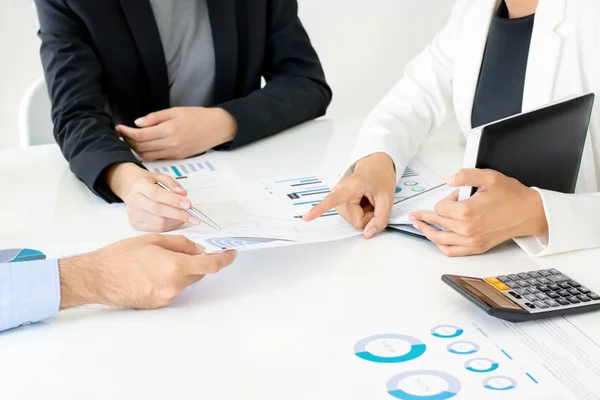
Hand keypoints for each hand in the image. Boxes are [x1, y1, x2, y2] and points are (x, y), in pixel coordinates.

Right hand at [58, 234, 236, 309]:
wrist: (96, 277)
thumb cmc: (121, 256)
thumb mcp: (153, 240)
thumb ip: (180, 244)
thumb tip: (198, 249)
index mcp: (175, 267)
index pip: (210, 265)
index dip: (224, 259)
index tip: (231, 254)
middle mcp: (173, 286)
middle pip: (197, 274)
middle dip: (197, 261)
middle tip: (187, 250)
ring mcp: (165, 297)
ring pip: (184, 282)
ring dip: (181, 270)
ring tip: (158, 260)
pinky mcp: (157, 304)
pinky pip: (172, 289)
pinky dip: (169, 279)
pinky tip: (151, 272)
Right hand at [105, 163, 197, 231]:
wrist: (134, 191)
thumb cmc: (150, 184)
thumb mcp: (160, 177)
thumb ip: (172, 183)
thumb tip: (183, 194)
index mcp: (139, 186)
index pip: (156, 194)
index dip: (173, 200)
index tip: (188, 204)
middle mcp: (134, 200)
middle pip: (158, 210)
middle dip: (178, 213)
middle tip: (193, 216)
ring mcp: (133, 213)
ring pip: (158, 222)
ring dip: (176, 221)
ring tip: (186, 217)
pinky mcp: (136, 223)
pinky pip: (156, 229)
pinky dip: (170, 226)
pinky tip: (176, 221)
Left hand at [116, 107, 236, 159]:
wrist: (217, 128)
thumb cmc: (198, 116)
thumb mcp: (175, 111)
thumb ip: (155, 118)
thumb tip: (137, 123)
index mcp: (169, 130)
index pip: (141, 135)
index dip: (126, 132)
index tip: (118, 128)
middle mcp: (171, 144)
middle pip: (141, 147)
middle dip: (128, 141)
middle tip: (122, 134)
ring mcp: (175, 152)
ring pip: (148, 155)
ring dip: (136, 149)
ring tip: (130, 140)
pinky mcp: (178, 157)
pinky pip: (158, 158)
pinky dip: (147, 153)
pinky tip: (143, 146)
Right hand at [303, 152, 396, 237]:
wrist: (375, 166)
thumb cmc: (380, 177)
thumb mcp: (388, 198)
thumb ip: (380, 218)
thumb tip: (367, 234)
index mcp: (351, 186)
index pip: (333, 200)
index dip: (319, 209)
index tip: (306, 217)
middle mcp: (340, 192)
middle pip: (354, 220)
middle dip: (367, 216)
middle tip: (373, 202)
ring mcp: (338, 198)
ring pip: (353, 221)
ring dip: (364, 214)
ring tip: (368, 200)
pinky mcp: (338, 203)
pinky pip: (351, 217)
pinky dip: (360, 213)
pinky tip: (363, 202)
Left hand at [409, 169, 547, 256]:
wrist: (530, 212)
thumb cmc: (512, 196)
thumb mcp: (489, 177)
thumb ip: (466, 175)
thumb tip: (449, 179)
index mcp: (467, 211)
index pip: (440, 208)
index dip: (445, 200)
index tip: (455, 196)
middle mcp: (467, 229)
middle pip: (437, 223)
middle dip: (425, 217)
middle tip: (414, 215)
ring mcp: (471, 241)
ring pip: (440, 240)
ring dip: (427, 232)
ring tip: (419, 226)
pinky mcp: (477, 247)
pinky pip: (452, 252)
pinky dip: (441, 246)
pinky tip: (436, 240)